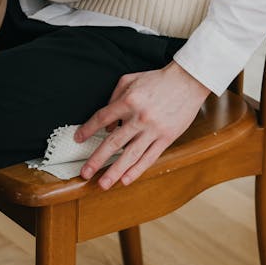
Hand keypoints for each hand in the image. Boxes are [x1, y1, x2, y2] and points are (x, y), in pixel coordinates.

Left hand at [74, 60, 209, 189]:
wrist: (187, 82)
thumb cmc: (157, 80)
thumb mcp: (129, 80)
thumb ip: (114, 98)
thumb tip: (106, 125)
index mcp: (129, 100)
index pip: (102, 118)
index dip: (88, 129)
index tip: (78, 139)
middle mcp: (139, 117)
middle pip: (113, 142)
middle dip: (97, 159)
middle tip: (84, 173)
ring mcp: (154, 130)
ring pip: (130, 155)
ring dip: (114, 171)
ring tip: (103, 184)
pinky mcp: (167, 138)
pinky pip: (149, 157)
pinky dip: (137, 170)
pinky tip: (126, 179)